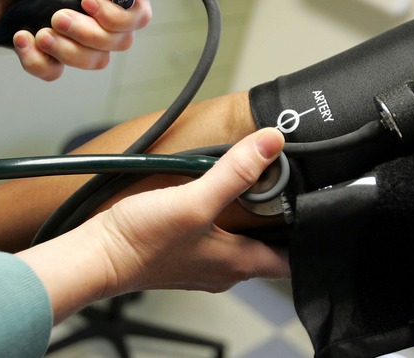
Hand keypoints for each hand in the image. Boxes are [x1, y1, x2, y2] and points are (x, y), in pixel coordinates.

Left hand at [0, 0, 154, 79]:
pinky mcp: (43, 51)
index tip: (89, 3)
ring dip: (65, 49)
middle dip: (87, 35)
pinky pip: (55, 72)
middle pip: (117, 44)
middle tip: (58, 15)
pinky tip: (22, 37)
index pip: (137, 17)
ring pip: (91, 62)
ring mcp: (69, 35)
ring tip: (39, 29)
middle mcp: (92, 15)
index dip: (119, 19)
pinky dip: (37, 59)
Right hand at [17, 128, 289, 321]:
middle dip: (282, 224)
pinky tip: (214, 198)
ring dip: (252, 221)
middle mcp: (224, 269)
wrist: (95, 256)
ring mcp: (202, 264)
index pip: (291, 262)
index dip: (309, 238)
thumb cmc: (140, 241)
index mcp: (238, 263)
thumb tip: (271, 144)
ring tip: (257, 189)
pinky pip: (216, 239)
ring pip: (243, 244)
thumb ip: (234, 173)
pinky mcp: (182, 255)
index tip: (318, 212)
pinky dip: (225, 220)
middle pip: (269, 250)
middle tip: (288, 191)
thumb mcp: (194, 202)